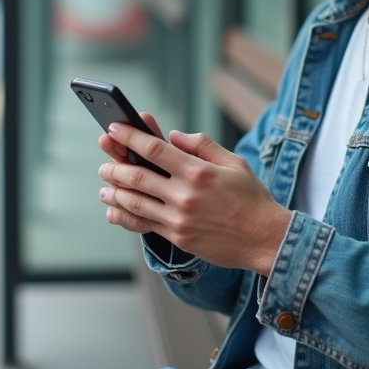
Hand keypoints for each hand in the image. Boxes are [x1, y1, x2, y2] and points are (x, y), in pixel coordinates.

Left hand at [97, 118, 290, 275]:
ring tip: (104, 186)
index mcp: (198, 170)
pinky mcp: (178, 237)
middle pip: (137, 175)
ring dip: (114, 192)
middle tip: (104, 162)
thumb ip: (202, 145)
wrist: (264, 238)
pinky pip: (143, 225)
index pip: (154, 148)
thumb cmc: (251, 198)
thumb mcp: (233, 162)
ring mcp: (179, 218)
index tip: (114, 129)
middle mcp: (185, 194)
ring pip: (135, 202)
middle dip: (114, 165)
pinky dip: (124, 216)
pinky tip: (114, 211)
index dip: (129, 137)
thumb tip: (174, 136)